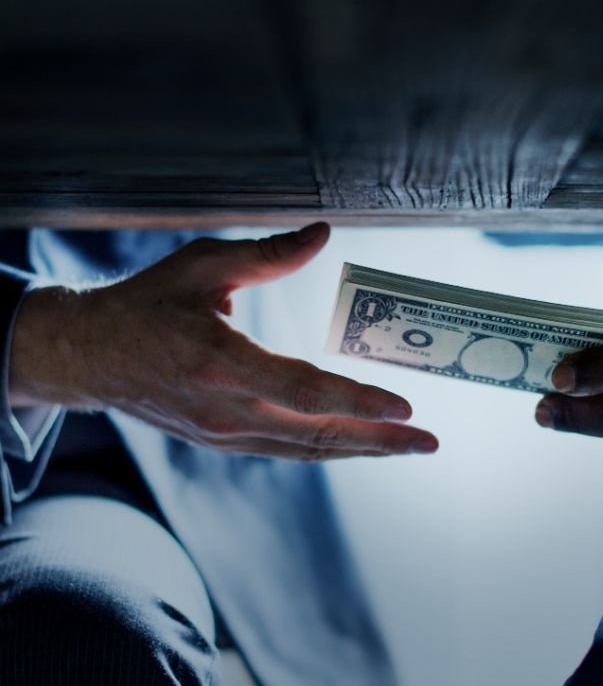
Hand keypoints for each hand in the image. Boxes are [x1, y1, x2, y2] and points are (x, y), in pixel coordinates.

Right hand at [10, 223, 438, 460]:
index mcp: (223, 363)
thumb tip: (324, 234)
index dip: (358, 402)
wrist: (91, 357)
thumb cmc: (147, 304)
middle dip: (379, 441)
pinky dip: (328, 448)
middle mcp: (227, 410)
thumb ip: (269, 254)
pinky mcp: (223, 442)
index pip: (304, 390)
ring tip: (405, 447)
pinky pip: (287, 451)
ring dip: (360, 451)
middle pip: (317, 434)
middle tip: (428, 442)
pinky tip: (357, 443)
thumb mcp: (202, 265)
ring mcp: (224, 434)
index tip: (406, 408)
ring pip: (306, 450)